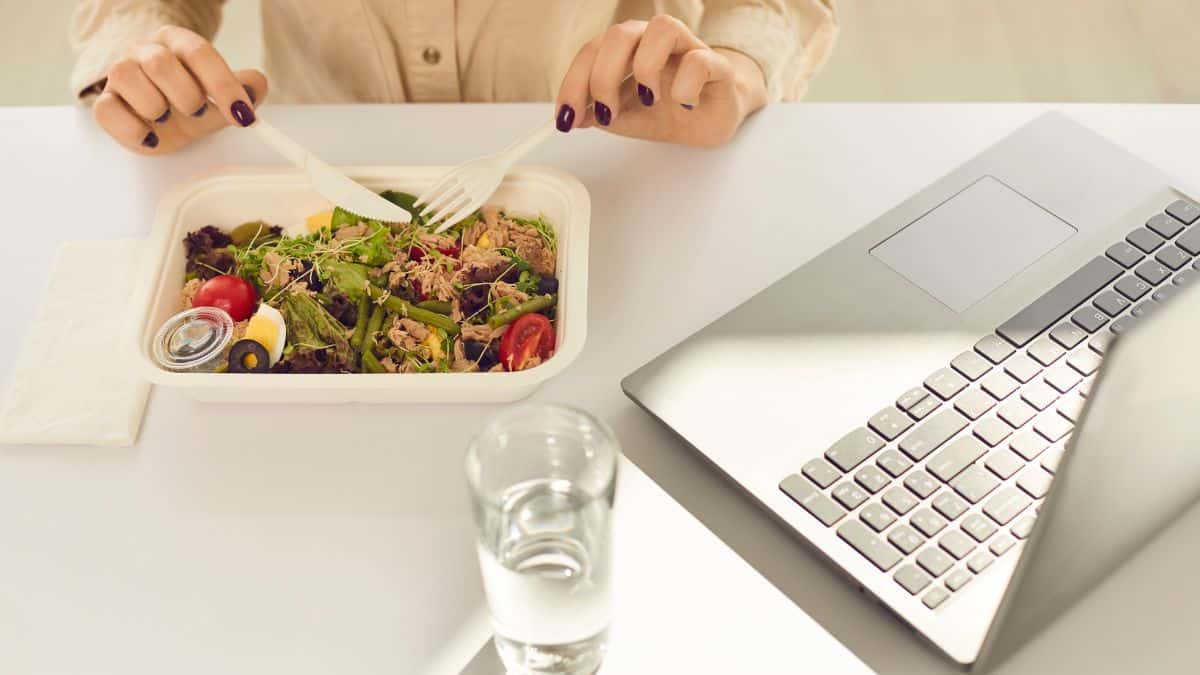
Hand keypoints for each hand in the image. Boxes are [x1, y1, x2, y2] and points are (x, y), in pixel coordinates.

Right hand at [92, 26, 266, 154]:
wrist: (159, 116)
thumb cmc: (189, 101)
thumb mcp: (220, 97)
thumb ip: (242, 90)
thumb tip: (255, 84)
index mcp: (176, 42)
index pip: (198, 52)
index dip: (223, 85)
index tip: (242, 115)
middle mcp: (144, 51)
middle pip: (159, 62)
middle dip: (187, 96)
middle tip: (198, 112)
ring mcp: (120, 74)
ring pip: (125, 76)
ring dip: (155, 107)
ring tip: (168, 118)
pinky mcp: (105, 103)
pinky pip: (106, 110)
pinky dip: (132, 130)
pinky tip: (152, 137)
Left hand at [554, 15, 767, 146]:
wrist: (710, 121)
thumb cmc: (666, 112)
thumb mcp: (624, 118)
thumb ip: (598, 114)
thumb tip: (570, 117)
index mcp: (626, 48)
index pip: (592, 51)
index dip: (574, 83)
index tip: (566, 119)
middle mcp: (653, 39)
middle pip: (621, 34)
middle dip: (604, 77)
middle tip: (606, 114)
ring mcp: (687, 47)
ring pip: (662, 28)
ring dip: (646, 67)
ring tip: (649, 100)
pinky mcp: (717, 64)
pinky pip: (699, 60)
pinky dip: (685, 85)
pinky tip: (684, 104)